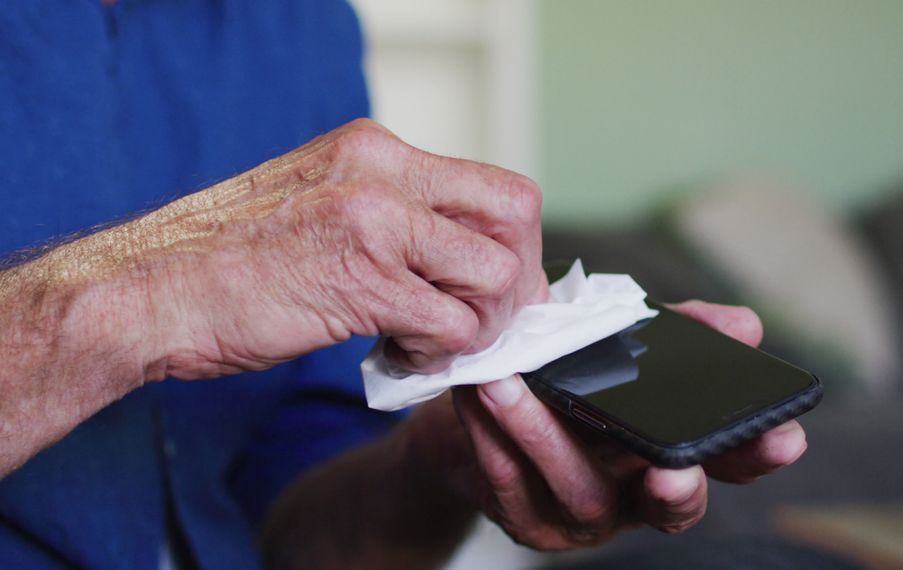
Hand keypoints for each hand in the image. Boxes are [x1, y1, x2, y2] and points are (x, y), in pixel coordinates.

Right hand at [135, 119, 544, 379]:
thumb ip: (394, 216)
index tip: (494, 286)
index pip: (497, 186)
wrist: (148, 290)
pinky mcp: (361, 282)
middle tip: (478, 320)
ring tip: (427, 340)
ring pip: (493, 277)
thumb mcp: (321, 202)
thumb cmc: (229, 259)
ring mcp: (375, 224)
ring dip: (476, 325)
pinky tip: (398, 353)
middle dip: (513, 283)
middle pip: (515, 218)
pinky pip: (451, 327)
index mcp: (376, 151)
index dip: (513, 245)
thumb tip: (461, 255)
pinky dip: (439, 354)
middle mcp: (383, 174)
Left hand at [407, 301, 807, 550]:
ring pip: (579, 490)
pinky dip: (493, 436)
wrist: (481, 415)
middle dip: (677, 489)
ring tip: (512, 382)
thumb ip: (679, 337)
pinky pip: (511, 483)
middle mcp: (634, 497)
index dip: (757, 456)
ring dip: (544, 435)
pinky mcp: (526, 521)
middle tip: (672, 469)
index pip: (728, 466)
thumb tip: (746, 325)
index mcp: (668, 457)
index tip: (784, 437)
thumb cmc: (566, 383)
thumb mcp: (624, 352)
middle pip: (670, 504)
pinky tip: (478, 395)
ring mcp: (581, 518)